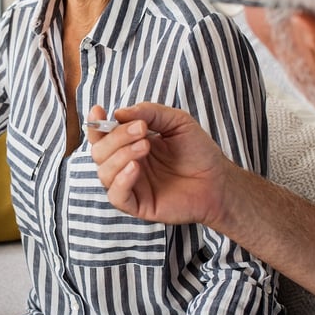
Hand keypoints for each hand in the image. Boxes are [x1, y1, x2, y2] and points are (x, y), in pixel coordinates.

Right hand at [85, 103, 233, 225]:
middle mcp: (126, 164)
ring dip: (119, 155)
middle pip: (99, 152)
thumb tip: (118, 112)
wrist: (218, 180)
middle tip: (141, 129)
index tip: (99, 109)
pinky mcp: (138, 205)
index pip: (102, 136)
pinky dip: (121, 180)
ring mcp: (131, 185)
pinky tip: (135, 167)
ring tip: (145, 146)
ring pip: (103, 172)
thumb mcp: (177, 121)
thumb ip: (149, 112)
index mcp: (130, 145)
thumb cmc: (199, 151)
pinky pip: (116, 196)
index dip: (96, 124)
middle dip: (116, 137)